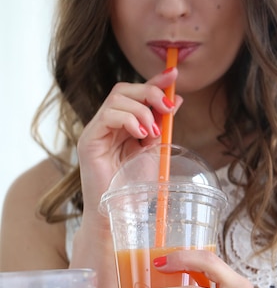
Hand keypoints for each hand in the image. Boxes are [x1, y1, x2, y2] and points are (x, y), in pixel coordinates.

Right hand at [76, 68, 182, 220]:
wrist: (121, 213)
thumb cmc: (136, 187)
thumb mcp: (156, 150)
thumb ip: (162, 125)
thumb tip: (176, 99)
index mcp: (125, 124)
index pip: (138, 93)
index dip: (156, 81)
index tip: (175, 74)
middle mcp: (109, 123)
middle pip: (126, 89)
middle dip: (151, 92)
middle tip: (168, 107)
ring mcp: (97, 130)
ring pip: (117, 98)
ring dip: (142, 110)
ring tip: (153, 132)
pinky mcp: (89, 140)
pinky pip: (108, 115)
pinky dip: (128, 119)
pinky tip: (141, 134)